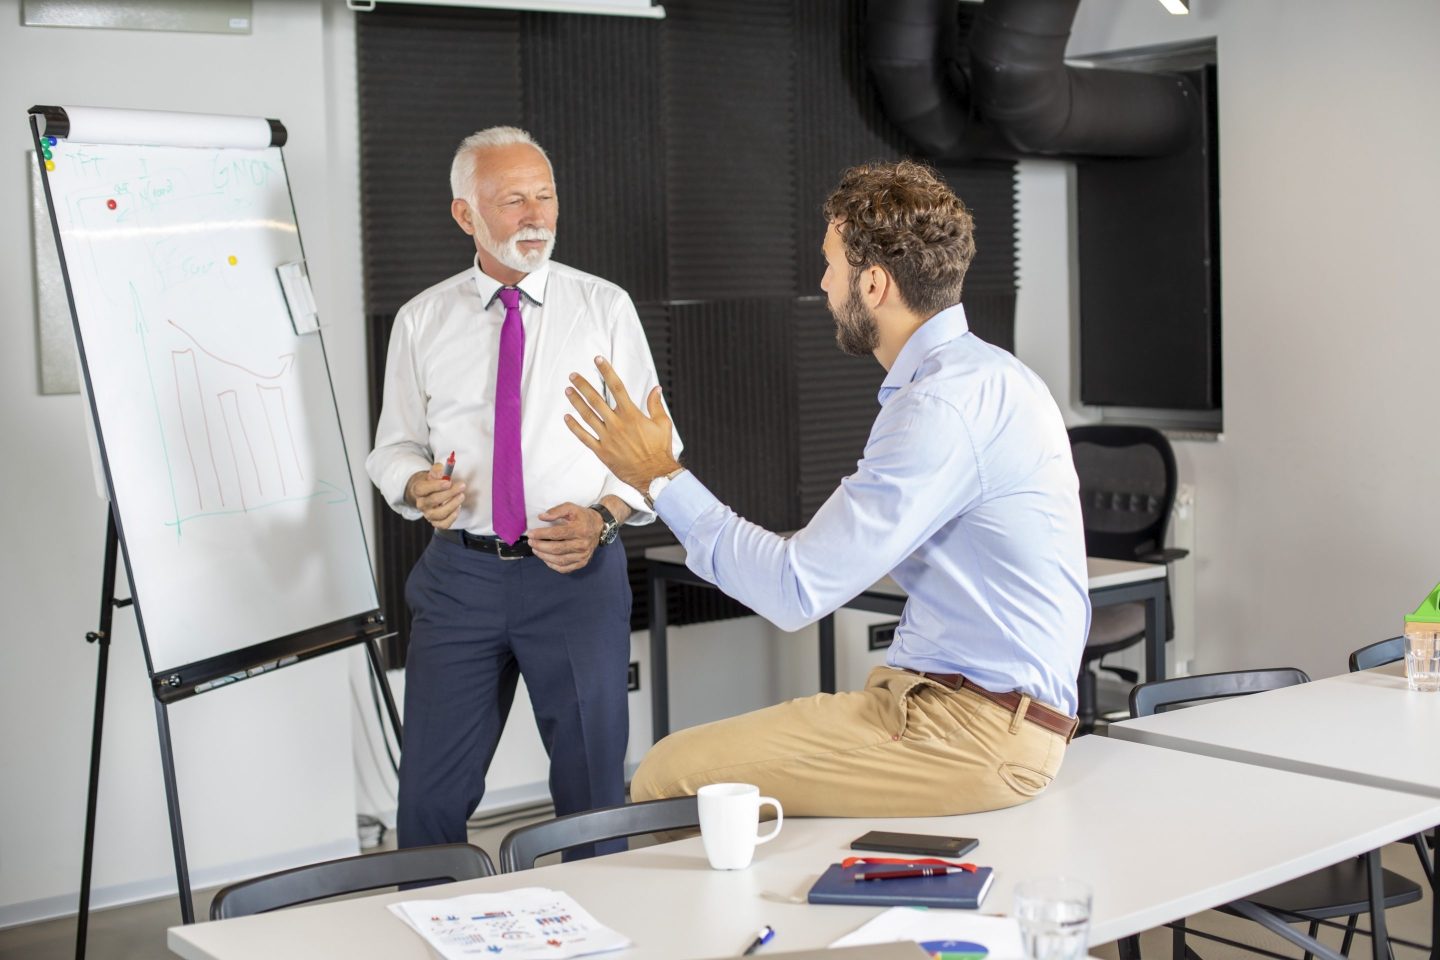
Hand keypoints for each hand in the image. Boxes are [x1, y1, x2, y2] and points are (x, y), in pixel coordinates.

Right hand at [405, 463, 464, 529]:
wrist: (429, 494)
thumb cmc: (433, 482)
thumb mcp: (434, 472)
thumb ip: (437, 470)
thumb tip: (442, 473)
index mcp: (418, 490)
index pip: (422, 489)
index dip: (435, 486)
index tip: (448, 482)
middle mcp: (421, 504)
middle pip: (433, 500)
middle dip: (449, 493)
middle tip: (461, 486)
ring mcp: (428, 514)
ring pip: (439, 514)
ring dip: (452, 505)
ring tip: (461, 496)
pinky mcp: (435, 522)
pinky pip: (443, 524)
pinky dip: (452, 517)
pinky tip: (458, 508)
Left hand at [526, 502, 603, 573]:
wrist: (598, 526)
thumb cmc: (582, 517)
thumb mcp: (571, 508)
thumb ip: (556, 511)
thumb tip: (541, 517)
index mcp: (580, 529)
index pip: (557, 534)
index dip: (541, 534)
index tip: (530, 533)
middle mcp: (583, 544)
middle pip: (557, 549)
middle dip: (540, 546)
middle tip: (531, 542)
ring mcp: (583, 555)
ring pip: (559, 560)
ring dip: (544, 556)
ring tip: (535, 550)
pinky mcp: (582, 562)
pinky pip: (565, 568)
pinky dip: (553, 565)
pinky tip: (545, 559)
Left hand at [565, 357, 680, 491]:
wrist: (654, 475)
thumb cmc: (660, 449)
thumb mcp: (663, 424)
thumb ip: (656, 405)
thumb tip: (656, 389)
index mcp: (632, 415)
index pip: (617, 387)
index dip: (607, 372)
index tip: (598, 360)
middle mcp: (617, 424)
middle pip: (596, 400)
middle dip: (583, 385)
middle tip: (573, 375)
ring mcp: (608, 438)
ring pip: (588, 416)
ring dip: (576, 402)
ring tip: (567, 391)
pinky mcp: (602, 451)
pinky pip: (585, 437)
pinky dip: (575, 427)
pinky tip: (567, 418)